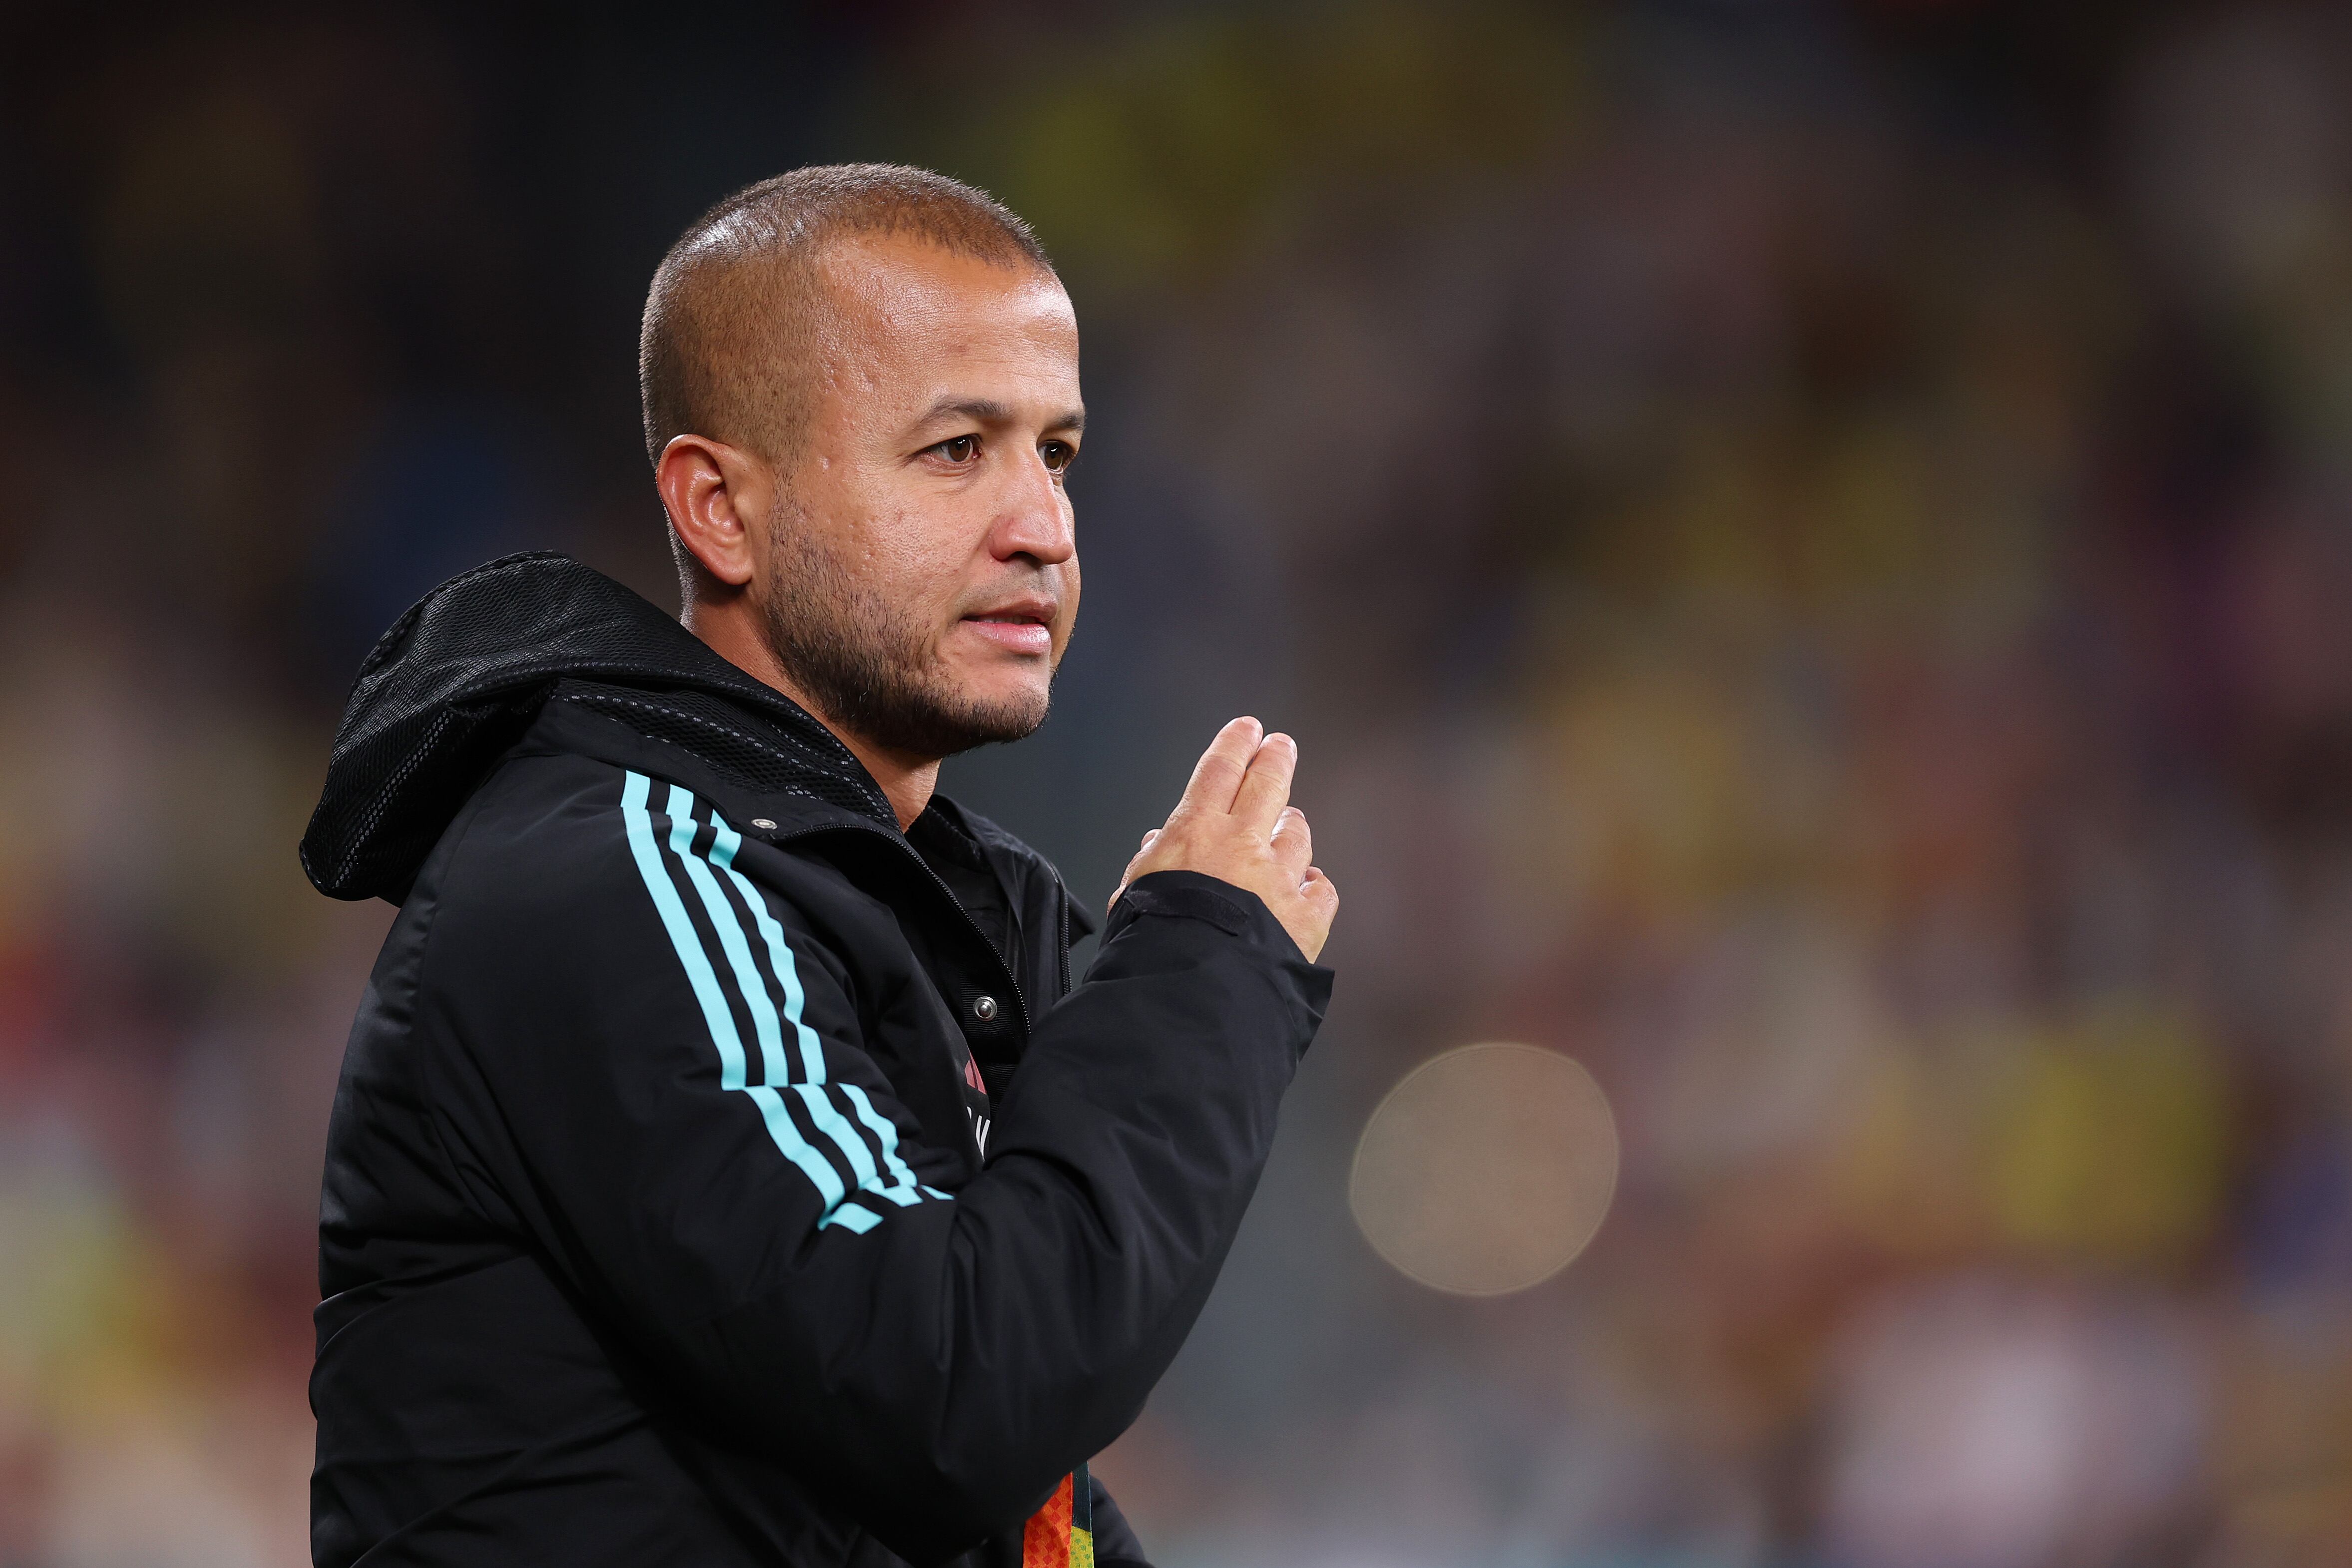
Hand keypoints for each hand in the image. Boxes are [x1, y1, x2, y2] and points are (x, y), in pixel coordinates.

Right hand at [1111, 717, 1338, 961]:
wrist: (1194, 985)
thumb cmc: (1156, 940)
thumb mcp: (1136, 893)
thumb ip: (1150, 863)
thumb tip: (1156, 845)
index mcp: (1197, 833)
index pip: (1220, 771)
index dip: (1235, 745)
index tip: (1248, 729)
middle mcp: (1244, 845)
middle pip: (1267, 786)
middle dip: (1275, 760)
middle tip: (1280, 746)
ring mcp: (1280, 879)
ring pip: (1297, 837)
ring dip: (1293, 828)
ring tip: (1292, 825)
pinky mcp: (1306, 917)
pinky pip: (1321, 891)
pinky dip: (1315, 886)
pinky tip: (1310, 887)